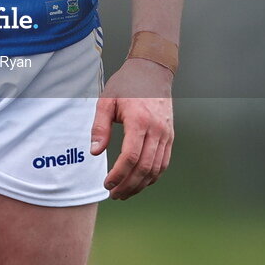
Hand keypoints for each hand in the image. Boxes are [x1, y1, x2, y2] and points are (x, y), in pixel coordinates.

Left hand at [90, 59, 173, 199]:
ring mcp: (166, 134)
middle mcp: (156, 129)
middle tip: (114, 194)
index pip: (130, 157)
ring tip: (125, 192)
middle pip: (144, 168)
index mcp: (139, 120)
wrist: (152, 70)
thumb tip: (94, 151)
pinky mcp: (170, 136)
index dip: (118, 175)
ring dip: (140, 185)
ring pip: (156, 169)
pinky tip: (140, 181)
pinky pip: (163, 162)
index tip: (106, 183)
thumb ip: (99, 126)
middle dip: (128, 185)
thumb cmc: (127, 84)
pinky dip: (152, 176)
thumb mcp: (106, 100)